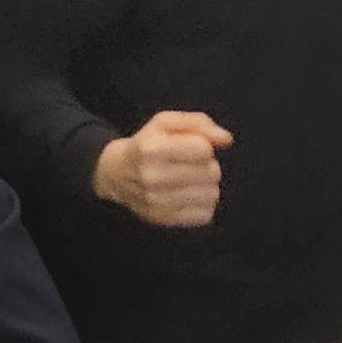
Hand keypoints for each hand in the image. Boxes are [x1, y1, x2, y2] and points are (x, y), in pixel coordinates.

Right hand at [92, 108, 229, 228]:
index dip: (203, 145)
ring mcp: (156, 202)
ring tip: (189, 180)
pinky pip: (205, 214)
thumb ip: (198, 123)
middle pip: (211, 173)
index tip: (191, 147)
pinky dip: (202, 205)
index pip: (204, 149)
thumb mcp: (166, 123)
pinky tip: (188, 196)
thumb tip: (226, 139)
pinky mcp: (163, 219)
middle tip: (190, 164)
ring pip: (211, 194)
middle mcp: (151, 177)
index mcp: (151, 149)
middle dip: (207, 165)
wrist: (115, 174)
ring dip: (206, 186)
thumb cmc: (146, 144)